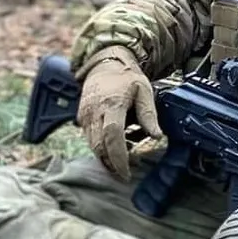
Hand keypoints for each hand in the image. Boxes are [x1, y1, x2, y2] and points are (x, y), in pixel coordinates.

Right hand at [77, 52, 160, 179]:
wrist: (105, 64)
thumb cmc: (127, 78)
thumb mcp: (144, 91)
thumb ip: (149, 114)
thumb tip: (157, 136)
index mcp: (112, 104)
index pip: (112, 135)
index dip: (119, 157)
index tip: (127, 172)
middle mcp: (94, 111)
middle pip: (99, 145)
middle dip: (112, 163)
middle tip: (126, 174)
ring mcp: (85, 115)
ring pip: (92, 145)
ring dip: (106, 157)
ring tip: (122, 163)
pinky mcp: (81, 118)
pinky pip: (89, 139)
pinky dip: (101, 148)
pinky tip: (114, 149)